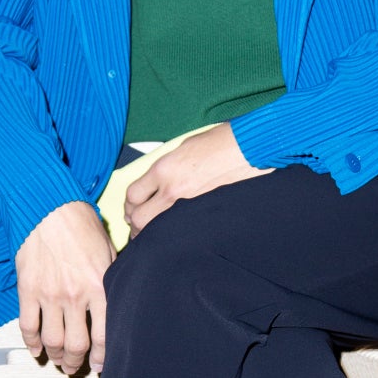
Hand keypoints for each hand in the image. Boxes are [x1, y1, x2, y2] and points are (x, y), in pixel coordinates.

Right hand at [15, 200, 115, 374]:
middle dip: (77, 362)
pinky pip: (28, 326)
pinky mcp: (28, 289)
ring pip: (52, 341)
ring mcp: (49, 294)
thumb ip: (112, 277)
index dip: (102, 357)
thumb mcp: (109, 248)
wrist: (49, 205)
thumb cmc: (81, 222)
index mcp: (99, 285)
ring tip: (58, 360)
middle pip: (76, 345)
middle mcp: (74, 294)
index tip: (100, 365)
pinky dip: (31, 343)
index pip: (104, 335)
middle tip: (76, 366)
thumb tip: (121, 297)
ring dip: (56, 356)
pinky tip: (36, 348)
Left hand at [124, 123, 272, 236]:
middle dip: (135, 222)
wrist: (247, 149)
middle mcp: (171, 190)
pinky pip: (179, 231)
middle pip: (138, 218)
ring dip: (151, 232)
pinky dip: (172, 234)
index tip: (133, 206)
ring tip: (153, 232)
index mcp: (163, 169)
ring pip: (156, 230)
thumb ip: (165, 168)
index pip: (133, 195)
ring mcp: (187, 205)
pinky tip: (174, 233)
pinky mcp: (203, 214)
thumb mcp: (183, 148)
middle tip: (138, 222)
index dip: (129, 204)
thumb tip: (154, 183)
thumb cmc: (219, 142)